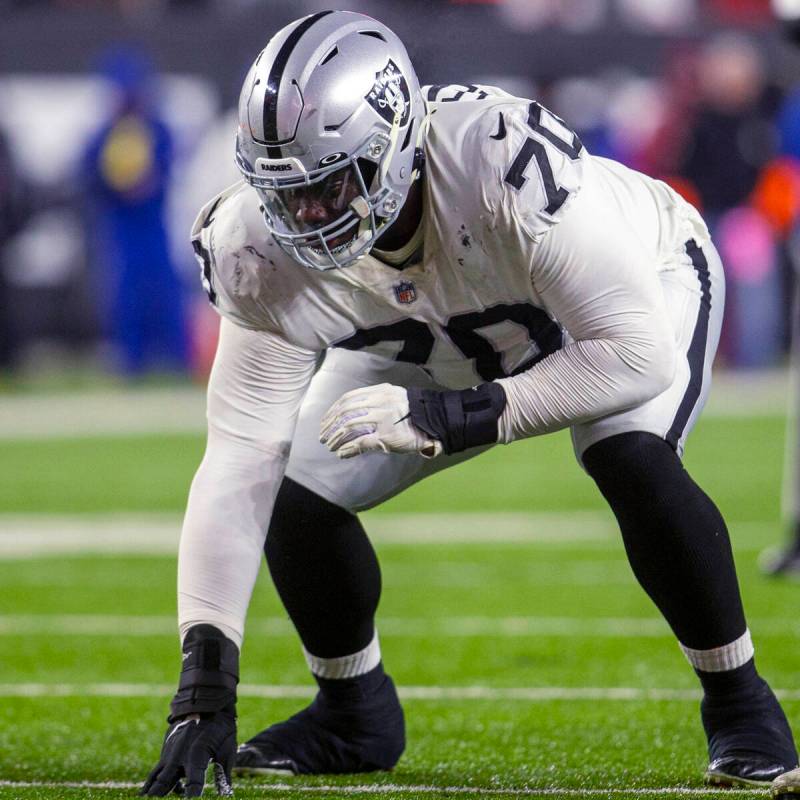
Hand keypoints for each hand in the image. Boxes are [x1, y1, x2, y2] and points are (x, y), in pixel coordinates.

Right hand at [141, 711, 235, 796]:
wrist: (205, 703)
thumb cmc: (221, 727)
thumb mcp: (228, 748)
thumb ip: (224, 774)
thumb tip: (226, 795)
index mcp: (197, 755)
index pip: (194, 785)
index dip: (192, 798)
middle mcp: (179, 756)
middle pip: (164, 784)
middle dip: (159, 796)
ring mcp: (170, 753)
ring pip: (156, 778)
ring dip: (152, 792)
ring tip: (146, 799)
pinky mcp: (165, 752)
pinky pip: (156, 772)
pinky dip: (152, 784)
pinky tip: (150, 795)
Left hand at [320, 383, 442, 458]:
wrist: (436, 422)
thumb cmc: (415, 413)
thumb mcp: (395, 399)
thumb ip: (376, 402)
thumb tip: (356, 414)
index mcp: (380, 392)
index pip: (348, 398)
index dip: (334, 410)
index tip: (326, 420)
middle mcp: (379, 402)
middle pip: (345, 412)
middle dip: (330, 425)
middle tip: (322, 436)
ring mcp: (382, 419)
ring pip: (349, 427)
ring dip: (336, 437)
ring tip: (330, 446)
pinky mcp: (386, 436)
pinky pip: (360, 442)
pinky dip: (348, 448)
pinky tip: (341, 453)